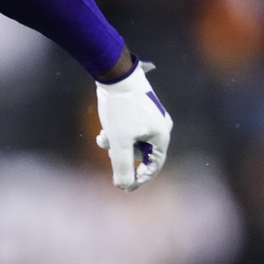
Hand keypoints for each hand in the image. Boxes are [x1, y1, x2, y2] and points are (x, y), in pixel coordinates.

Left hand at [95, 59, 171, 190]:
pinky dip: (115, 135)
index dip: (141, 178)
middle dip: (123, 157)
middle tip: (110, 157)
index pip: (154, 165)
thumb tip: (124, 187)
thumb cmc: (121, 109)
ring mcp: (147, 119)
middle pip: (141, 153)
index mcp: (161, 135)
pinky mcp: (136, 112)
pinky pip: (127, 131)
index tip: (126, 187)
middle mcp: (158, 127)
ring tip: (103, 138)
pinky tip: (103, 132)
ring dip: (116, 145)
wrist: (115, 76)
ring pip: (131, 142)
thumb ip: (123, 166)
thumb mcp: (120, 142)